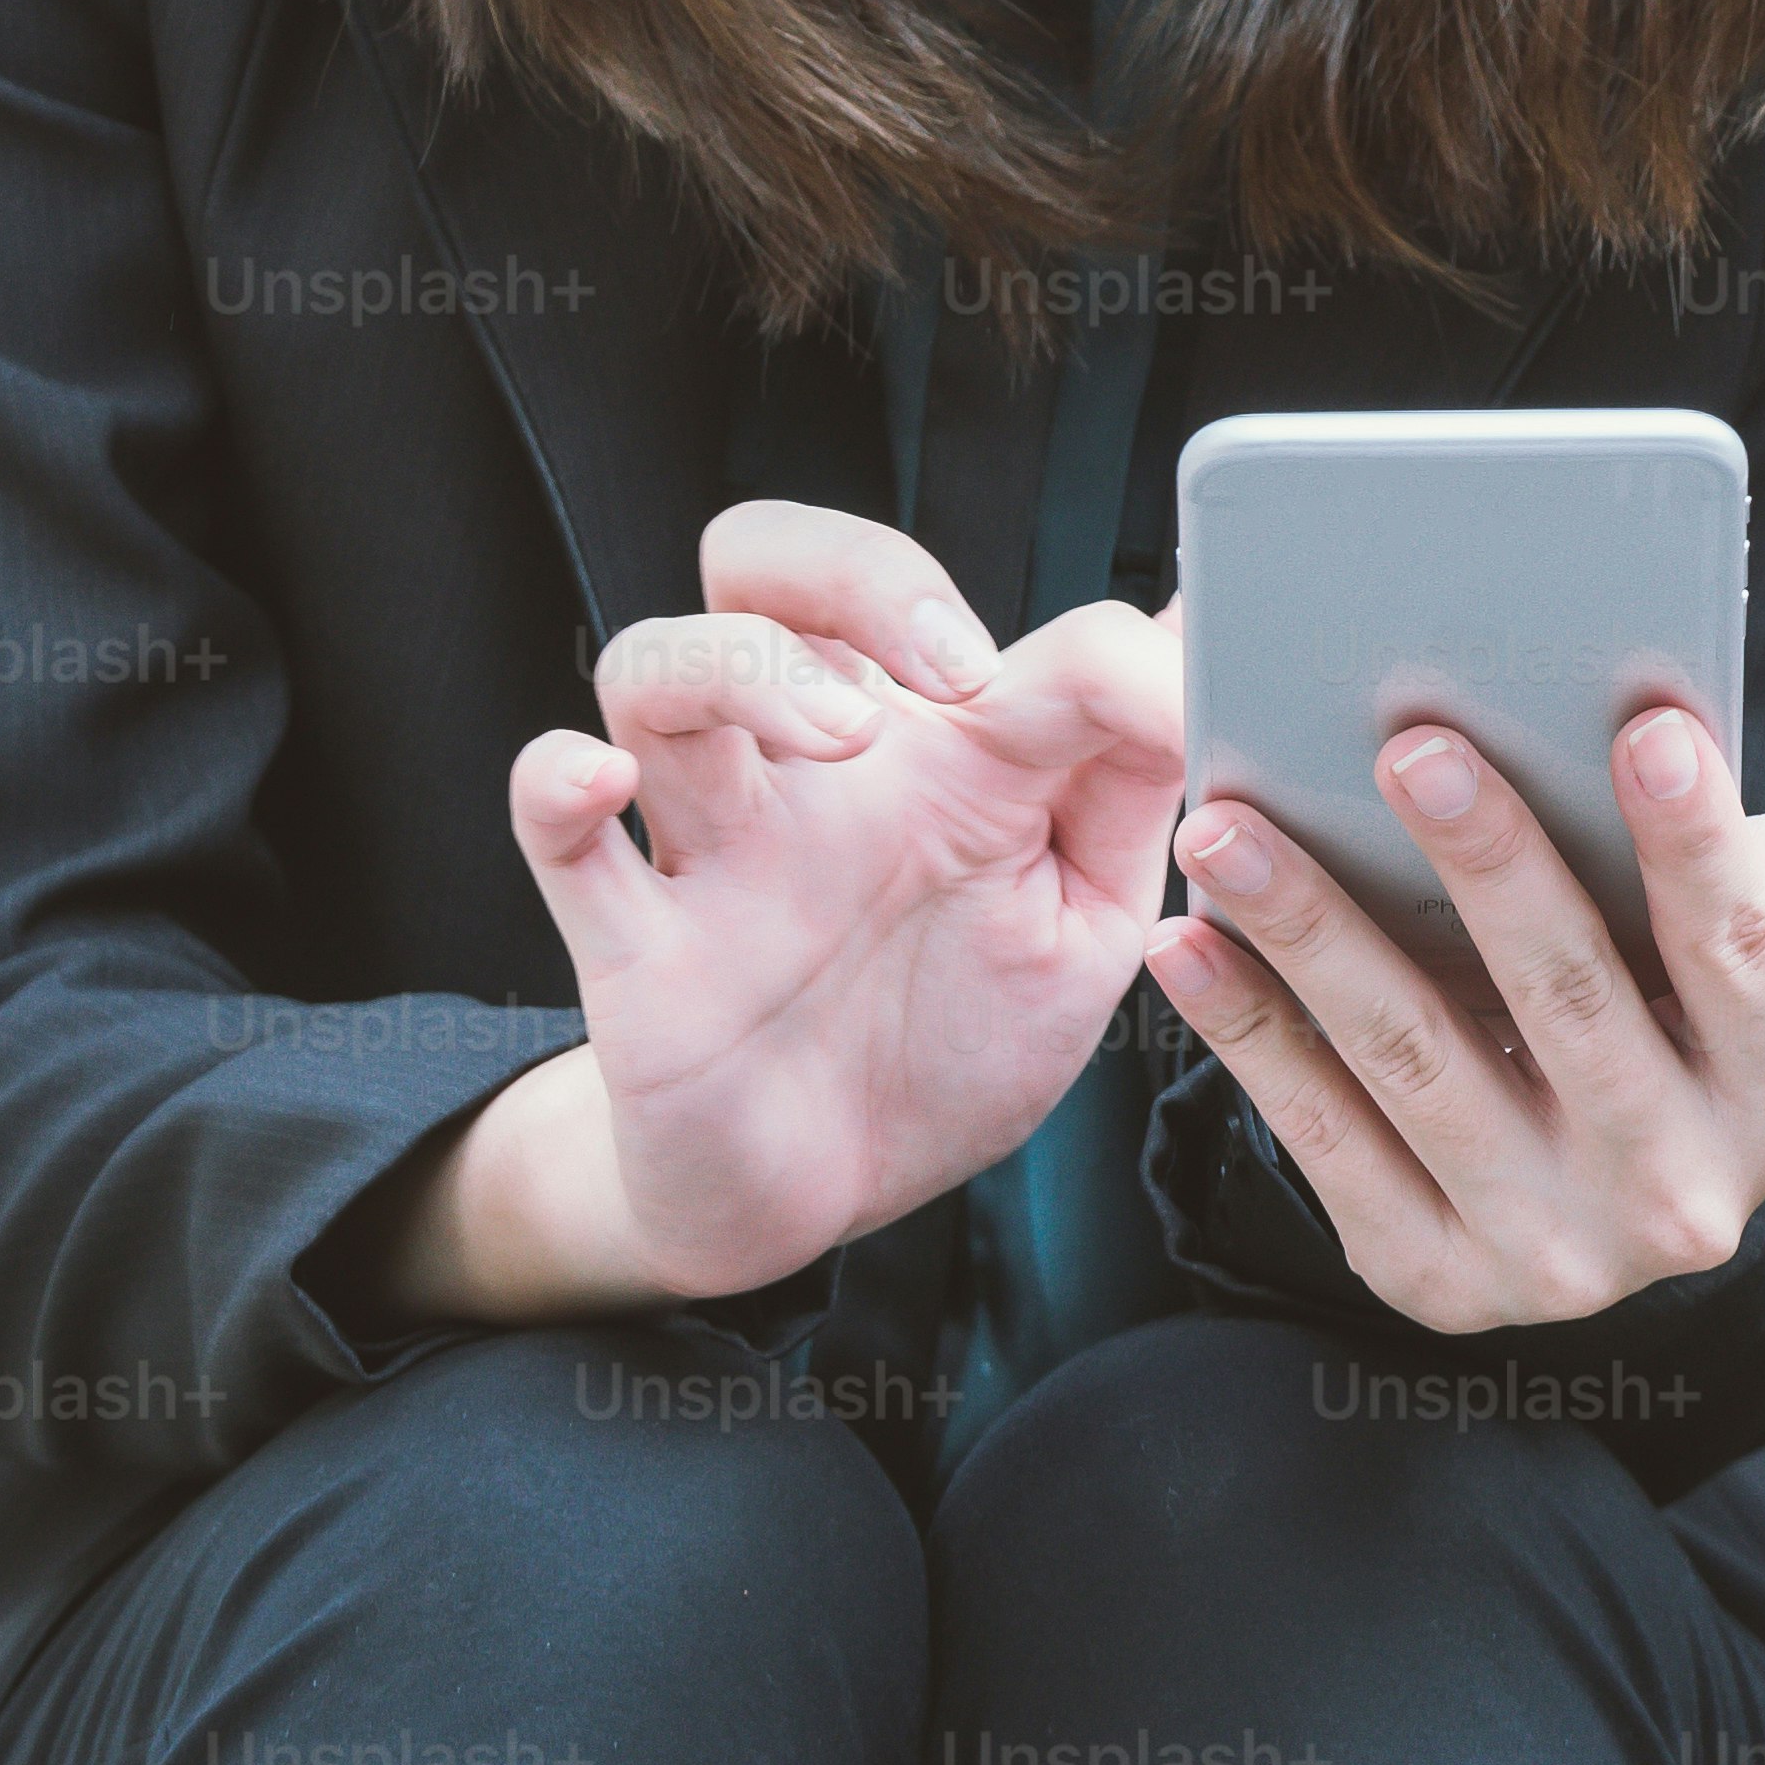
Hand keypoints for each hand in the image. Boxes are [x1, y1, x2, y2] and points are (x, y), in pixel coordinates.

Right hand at [392, 507, 1186, 1320]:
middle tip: (952, 668)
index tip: (1178, 708)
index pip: (994, 628)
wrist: (820, 1204)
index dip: (1108, 644)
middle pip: (769, 561)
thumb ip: (1136, 787)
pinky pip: (554, 832)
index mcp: (941, 754)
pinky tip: (599, 783)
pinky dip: (557, 782)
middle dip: (860, 575)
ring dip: (739, 667)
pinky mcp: (631, 946)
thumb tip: (1210, 638)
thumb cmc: (949, 1036)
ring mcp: (712, 846)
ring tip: (837, 738)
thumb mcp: (1080, 921)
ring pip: (655, 664)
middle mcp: (813, 769)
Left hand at [1143, 703, 1764, 1339]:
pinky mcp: (1432, 1282)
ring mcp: (1551, 1259)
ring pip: (1421, 1062)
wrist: (1596, 1180)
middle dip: (1492, 864)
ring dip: (1318, 932)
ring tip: (1236, 822)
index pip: (1746, 957)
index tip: (1646, 720)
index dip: (1699, 841)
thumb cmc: (1677, 1001)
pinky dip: (1251, 1032)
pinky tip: (1189, 940)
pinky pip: (1322, 1139)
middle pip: (1573, 1004)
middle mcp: (1681, 1202)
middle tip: (1411, 742)